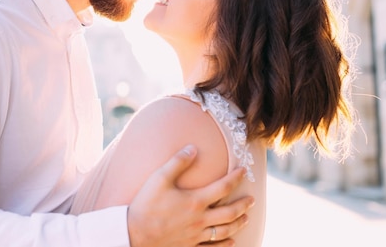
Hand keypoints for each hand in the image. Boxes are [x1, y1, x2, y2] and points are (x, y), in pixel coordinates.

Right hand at [127, 145, 252, 246]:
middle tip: (252, 199)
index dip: (235, 178)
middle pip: (230, 213)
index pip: (223, 188)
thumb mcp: (159, 178)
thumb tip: (193, 147)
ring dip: (238, 223)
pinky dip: (226, 245)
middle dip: (243, 204)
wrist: (134, 234)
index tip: (244, 171)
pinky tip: (232, 242)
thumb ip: (178, 162)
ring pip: (225, 231)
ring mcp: (196, 236)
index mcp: (195, 201)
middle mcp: (200, 220)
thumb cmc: (146, 204)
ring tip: (246, 217)